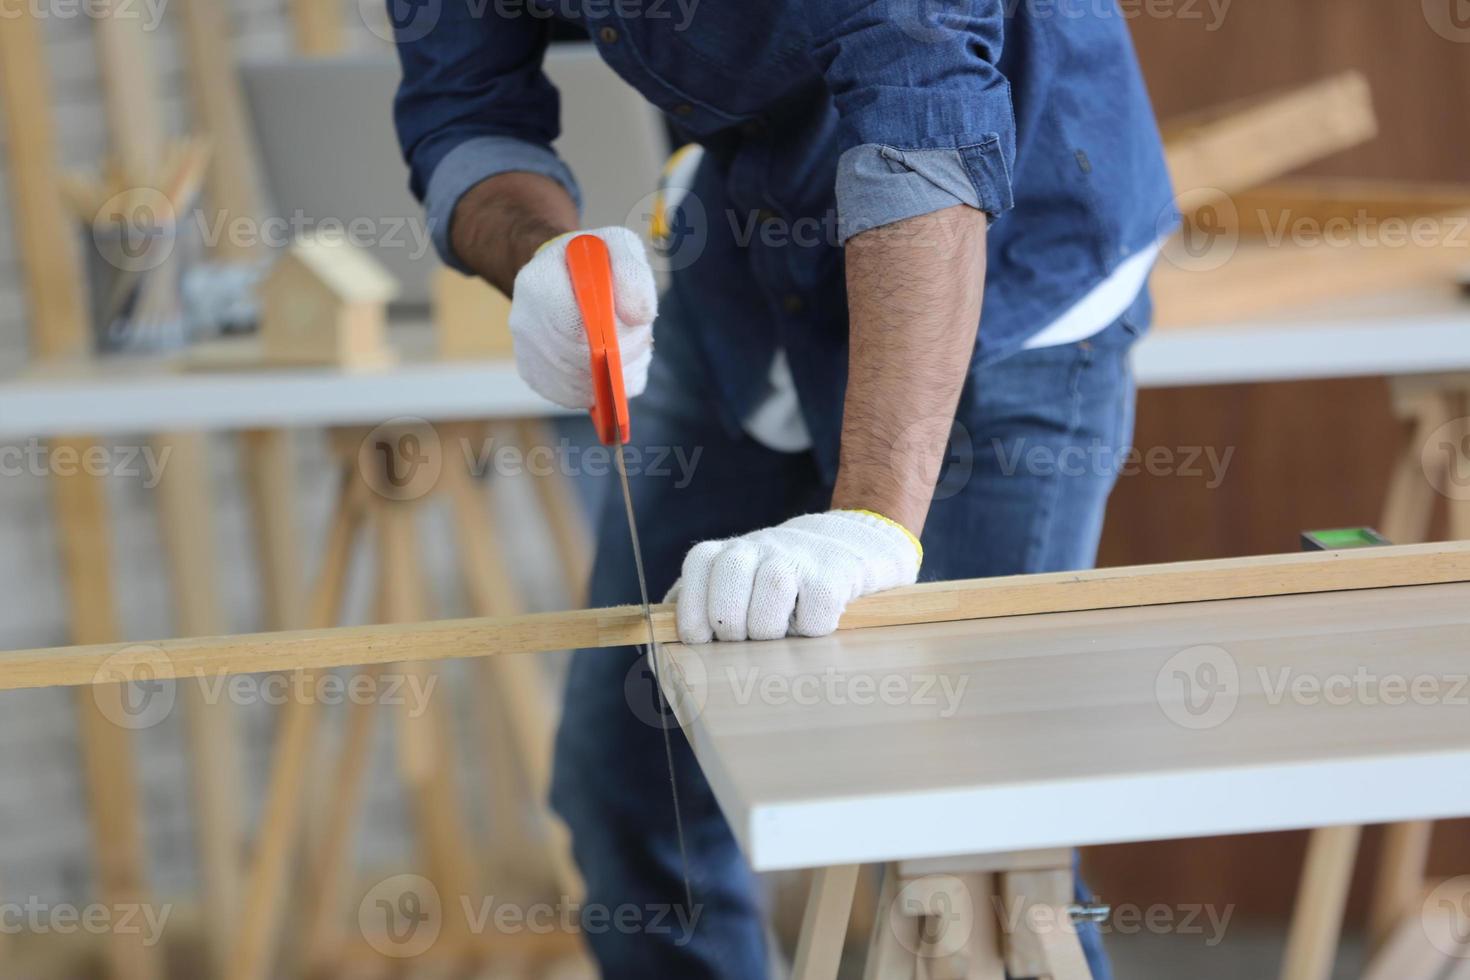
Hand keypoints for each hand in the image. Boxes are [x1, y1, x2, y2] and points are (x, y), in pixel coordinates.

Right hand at [508, 226, 656, 409]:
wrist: (561, 273)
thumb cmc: (595, 260)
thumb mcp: (618, 247)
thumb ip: (633, 274)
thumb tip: (638, 318)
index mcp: (538, 281)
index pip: (573, 325)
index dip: (610, 333)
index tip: (632, 322)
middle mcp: (524, 320)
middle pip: (579, 359)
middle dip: (620, 353)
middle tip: (639, 336)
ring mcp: (527, 352)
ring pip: (580, 384)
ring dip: (615, 373)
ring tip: (626, 348)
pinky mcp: (536, 377)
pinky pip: (575, 398)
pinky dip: (603, 388)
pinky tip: (612, 366)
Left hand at [668, 510, 922, 643]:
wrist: (850, 544)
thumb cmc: (779, 576)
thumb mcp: (734, 579)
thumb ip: (695, 600)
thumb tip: (657, 635)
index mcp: (727, 551)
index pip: (698, 567)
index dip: (693, 615)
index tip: (703, 639)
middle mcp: (759, 547)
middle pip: (729, 589)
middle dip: (732, 628)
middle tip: (744, 639)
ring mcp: (798, 557)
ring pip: (771, 598)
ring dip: (771, 630)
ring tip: (779, 635)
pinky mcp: (835, 574)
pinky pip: (815, 614)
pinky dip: (811, 630)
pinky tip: (811, 626)